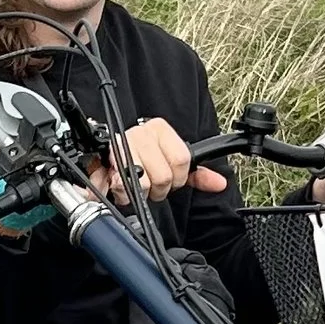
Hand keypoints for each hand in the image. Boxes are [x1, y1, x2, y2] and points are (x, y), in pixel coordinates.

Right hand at [90, 117, 227, 204]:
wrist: (104, 162)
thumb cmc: (139, 164)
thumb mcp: (172, 167)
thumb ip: (197, 175)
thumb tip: (220, 183)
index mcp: (159, 129)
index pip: (182, 159)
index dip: (178, 177)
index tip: (170, 179)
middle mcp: (140, 133)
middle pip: (164, 174)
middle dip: (158, 188)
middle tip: (150, 185)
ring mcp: (121, 145)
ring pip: (144, 182)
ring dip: (140, 192)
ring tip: (135, 185)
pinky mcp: (104, 161)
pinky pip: (122, 185)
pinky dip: (122, 194)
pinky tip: (121, 188)